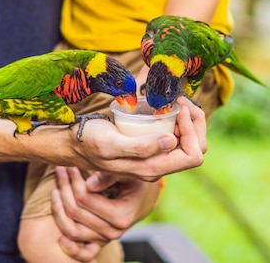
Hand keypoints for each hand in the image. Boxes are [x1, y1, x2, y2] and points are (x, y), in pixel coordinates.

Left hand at [51, 166, 161, 261]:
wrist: (143, 198)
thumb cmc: (135, 181)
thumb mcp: (127, 174)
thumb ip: (110, 176)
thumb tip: (90, 184)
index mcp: (121, 215)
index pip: (85, 198)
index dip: (73, 180)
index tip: (69, 164)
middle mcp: (113, 232)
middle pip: (76, 212)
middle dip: (65, 188)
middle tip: (61, 169)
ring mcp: (104, 239)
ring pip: (72, 229)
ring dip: (59, 208)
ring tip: (56, 188)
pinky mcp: (98, 242)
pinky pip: (80, 251)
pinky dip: (68, 245)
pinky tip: (59, 236)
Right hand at [74, 95, 206, 181]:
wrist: (74, 144)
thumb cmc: (90, 141)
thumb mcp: (111, 143)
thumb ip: (141, 147)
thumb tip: (172, 142)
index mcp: (152, 169)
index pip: (192, 156)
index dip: (192, 131)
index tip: (179, 107)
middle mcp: (158, 167)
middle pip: (195, 149)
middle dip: (195, 123)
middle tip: (181, 100)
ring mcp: (155, 158)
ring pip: (187, 142)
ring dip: (187, 121)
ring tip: (175, 101)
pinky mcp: (150, 149)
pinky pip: (175, 137)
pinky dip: (177, 121)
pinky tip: (167, 107)